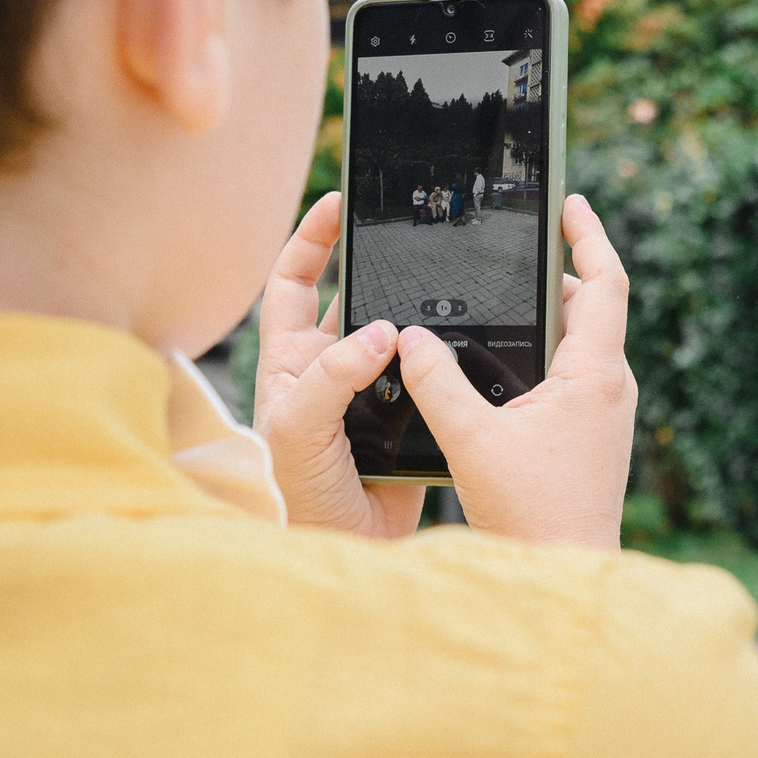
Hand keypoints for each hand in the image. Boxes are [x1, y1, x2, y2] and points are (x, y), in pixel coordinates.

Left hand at [252, 192, 428, 538]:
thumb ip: (331, 376)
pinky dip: (446, 361)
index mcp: (291, 361)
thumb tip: (379, 331)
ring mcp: (372, 391)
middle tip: (413, 235)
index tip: (338, 203)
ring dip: (418, 315)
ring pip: (399, 334)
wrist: (343, 553)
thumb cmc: (296, 494)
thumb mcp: (298, 428)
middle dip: (380, 266)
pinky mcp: (411, 417)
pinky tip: (466, 345)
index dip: (311, 240)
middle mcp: (331, 369)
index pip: (293, 282)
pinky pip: (431, 376)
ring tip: (447, 286)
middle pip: (355, 298)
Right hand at [394, 194, 636, 549]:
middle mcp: (612, 389)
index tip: (572, 201)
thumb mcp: (470, 439)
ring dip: (552, 315)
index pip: (606, 282)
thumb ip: (435, 381)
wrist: (563, 576)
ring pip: (584, 344)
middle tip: (522, 244)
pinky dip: (549, 353)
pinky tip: (508, 363)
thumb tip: (409, 337)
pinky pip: (577, 375)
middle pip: (594, 308)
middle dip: (559, 272)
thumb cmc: (530, 514)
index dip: (589, 235)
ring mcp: (607, 415)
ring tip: (511, 294)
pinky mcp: (595, 437)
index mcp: (595, 375)